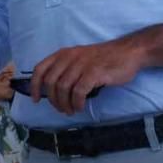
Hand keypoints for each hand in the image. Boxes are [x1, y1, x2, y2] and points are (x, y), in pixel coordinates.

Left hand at [30, 36, 144, 114]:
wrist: (127, 52)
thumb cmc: (102, 58)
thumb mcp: (78, 58)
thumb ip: (66, 68)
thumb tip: (53, 90)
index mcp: (63, 54)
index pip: (40, 69)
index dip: (35, 86)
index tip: (36, 100)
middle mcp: (69, 57)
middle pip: (50, 82)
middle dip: (53, 100)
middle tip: (61, 109)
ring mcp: (81, 64)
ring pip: (63, 88)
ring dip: (65, 104)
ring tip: (71, 110)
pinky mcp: (94, 73)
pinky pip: (78, 92)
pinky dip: (76, 102)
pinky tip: (80, 107)